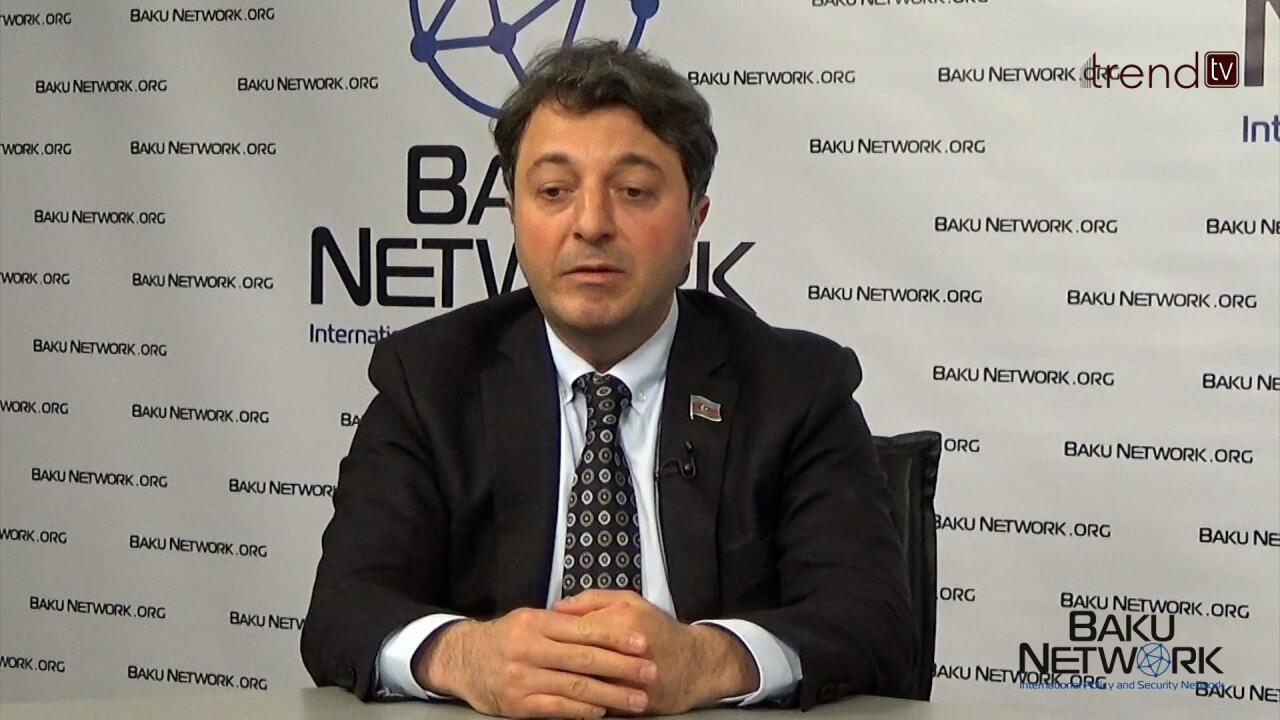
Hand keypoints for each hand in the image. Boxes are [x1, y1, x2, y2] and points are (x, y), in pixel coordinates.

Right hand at [412, 607, 655, 717]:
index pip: (584, 629)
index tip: (642, 643)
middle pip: (584, 659)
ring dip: (611, 694)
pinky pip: (556, 708)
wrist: (463, 660)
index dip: (616, 637)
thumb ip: (564, 621)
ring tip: (637, 699)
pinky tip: (602, 711)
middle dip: (622, 667)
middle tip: (650, 672)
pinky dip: (582, 710)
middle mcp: (528, 649)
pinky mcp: (517, 704)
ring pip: (575, 687)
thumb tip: (605, 620)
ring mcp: (522, 678)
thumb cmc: (505, 638)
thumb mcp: (530, 619)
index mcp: (535, 623)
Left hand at [552, 590, 759, 713]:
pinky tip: (565, 696)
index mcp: (621, 621)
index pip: (573, 625)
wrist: (695, 665)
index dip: (550, 630)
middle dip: (551, 659)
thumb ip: (592, 598)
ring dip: (560, 682)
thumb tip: (557, 607)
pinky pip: (595, 703)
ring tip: (544, 679)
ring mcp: (626, 680)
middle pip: (573, 656)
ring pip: (581, 682)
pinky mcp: (629, 703)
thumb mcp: (631, 601)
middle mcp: (624, 650)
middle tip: (535, 658)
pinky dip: (578, 701)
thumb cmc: (660, 630)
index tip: (538, 634)